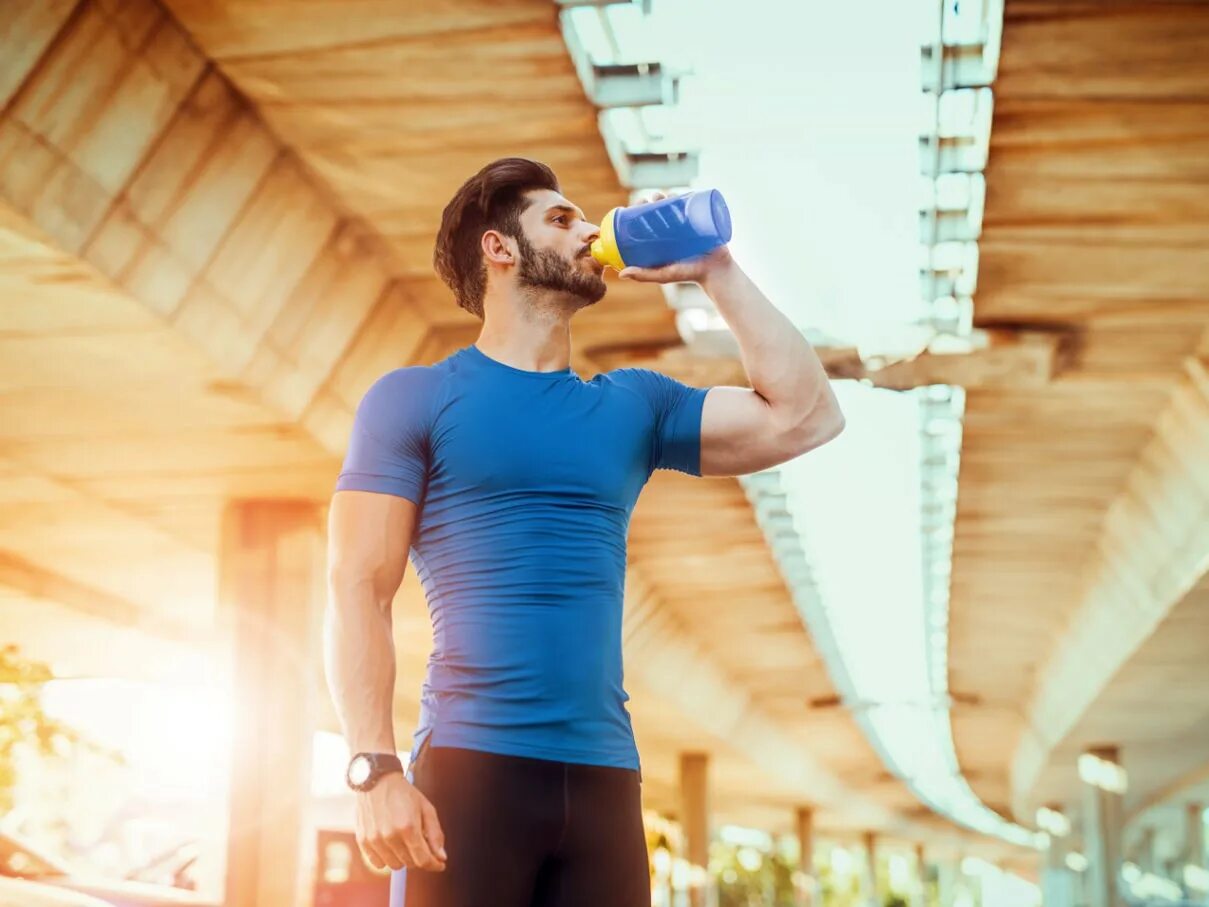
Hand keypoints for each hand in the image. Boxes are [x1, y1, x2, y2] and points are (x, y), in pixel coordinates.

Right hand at [355, 773, 446, 871]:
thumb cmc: (404, 793)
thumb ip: (435, 834)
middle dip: (420, 857)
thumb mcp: (426, 808)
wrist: (376, 780)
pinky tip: (391, 845)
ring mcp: (374, 840)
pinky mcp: (363, 841)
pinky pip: (378, 863)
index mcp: (408, 827)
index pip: (423, 860)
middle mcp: (390, 836)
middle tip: (421, 844)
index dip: (434, 865)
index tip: (440, 865)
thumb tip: (441, 857)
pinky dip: (387, 858)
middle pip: (410, 864)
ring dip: (403, 858)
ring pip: (395, 865)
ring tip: (404, 841)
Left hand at [618, 191, 733, 284]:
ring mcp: (686, 224)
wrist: (717, 271)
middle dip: (653, 199)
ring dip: (666, 195)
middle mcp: (671, 230)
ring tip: (663, 195)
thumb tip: (621, 274)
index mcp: (660, 239)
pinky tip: (677, 191)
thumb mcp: (664, 274)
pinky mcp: (700, 219)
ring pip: (673, 204)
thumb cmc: (689, 274)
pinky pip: (691, 204)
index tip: (636, 205)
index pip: (646, 220)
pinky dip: (684, 195)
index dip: (639, 210)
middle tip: (652, 199)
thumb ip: (644, 275)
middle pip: (659, 209)